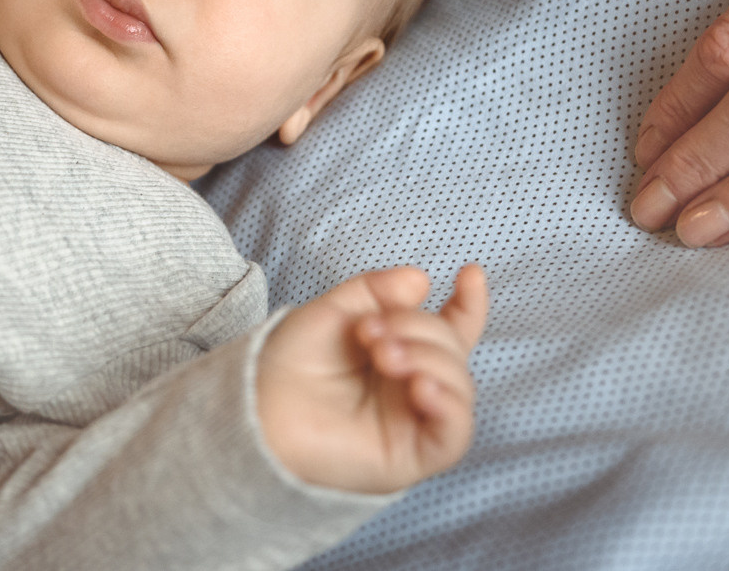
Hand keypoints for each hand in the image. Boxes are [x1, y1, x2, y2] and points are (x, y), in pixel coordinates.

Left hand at [256, 264, 487, 493]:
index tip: (469, 273)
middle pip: (452, 350)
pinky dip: (447, 404)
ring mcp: (414, 422)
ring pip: (459, 387)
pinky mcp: (413, 456)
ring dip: (428, 358)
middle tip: (370, 330)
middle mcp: (412, 388)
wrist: (258, 410)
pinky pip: (454, 434)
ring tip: (382, 354)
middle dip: (419, 327)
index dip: (468, 304)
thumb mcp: (332, 312)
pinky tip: (420, 386)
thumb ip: (376, 291)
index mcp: (399, 354)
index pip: (450, 331)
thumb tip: (421, 280)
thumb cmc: (288, 366)